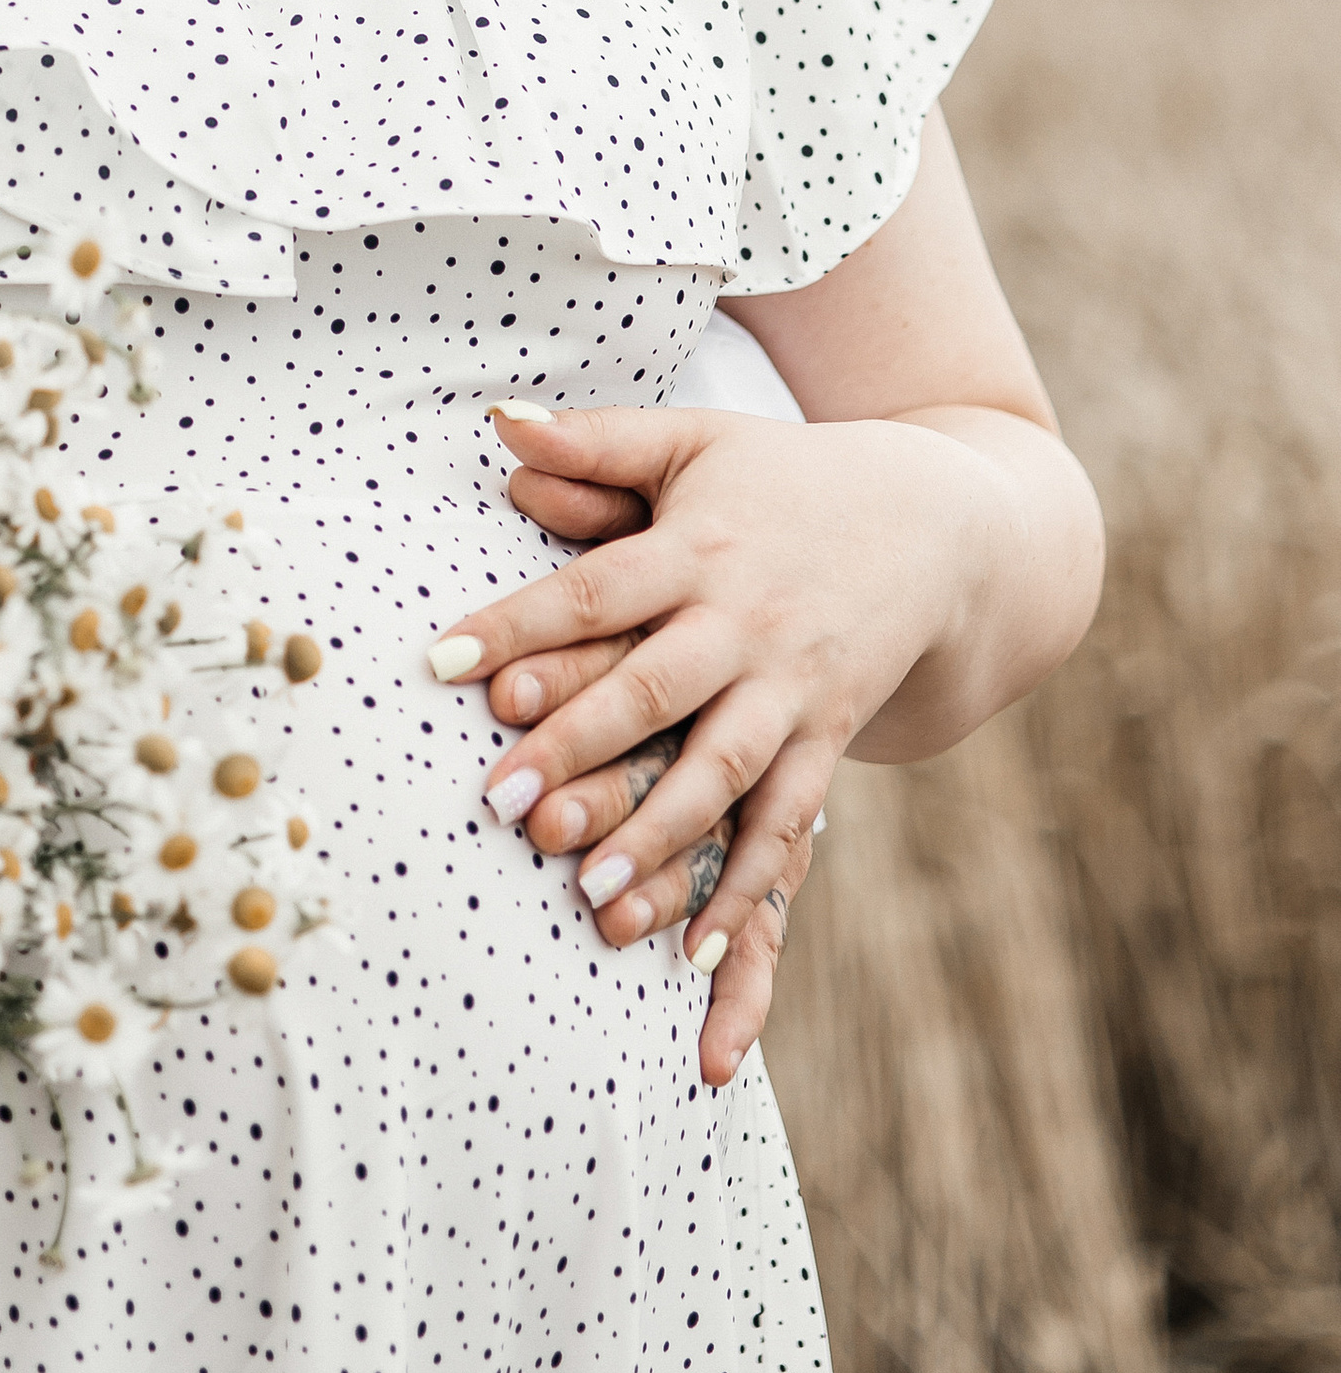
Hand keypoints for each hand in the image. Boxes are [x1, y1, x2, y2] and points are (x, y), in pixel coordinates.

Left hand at [430, 402, 987, 1007]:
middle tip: (500, 804)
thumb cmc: (781, 480)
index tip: (440, 664)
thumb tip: (499, 419)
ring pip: (722, 772)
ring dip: (658, 836)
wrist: (933, 525)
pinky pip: (787, 821)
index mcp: (697, 548)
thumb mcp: (694, 440)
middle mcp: (744, 624)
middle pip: (651, 692)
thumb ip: (595, 440)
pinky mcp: (829, 737)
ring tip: (589, 894)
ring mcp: (793, 688)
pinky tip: (694, 953)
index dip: (517, 626)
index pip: (592, 592)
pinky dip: (745, 889)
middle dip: (576, 748)